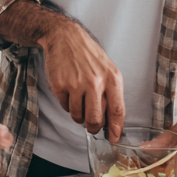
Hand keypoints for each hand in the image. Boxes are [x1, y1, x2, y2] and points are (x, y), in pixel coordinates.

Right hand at [41, 18, 124, 140]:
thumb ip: (112, 94)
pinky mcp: (59, 85)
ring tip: (79, 102)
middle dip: (93, 128)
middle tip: (91, 127)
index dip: (116, 129)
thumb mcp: (108, 70)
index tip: (113, 139)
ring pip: (78, 116)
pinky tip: (69, 91)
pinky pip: (65, 106)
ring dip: (78, 115)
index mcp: (112, 79)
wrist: (65, 37)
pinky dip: (67, 104)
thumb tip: (112, 122)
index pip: (117, 111)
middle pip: (95, 119)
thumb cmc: (89, 55)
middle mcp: (95, 82)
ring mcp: (76, 84)